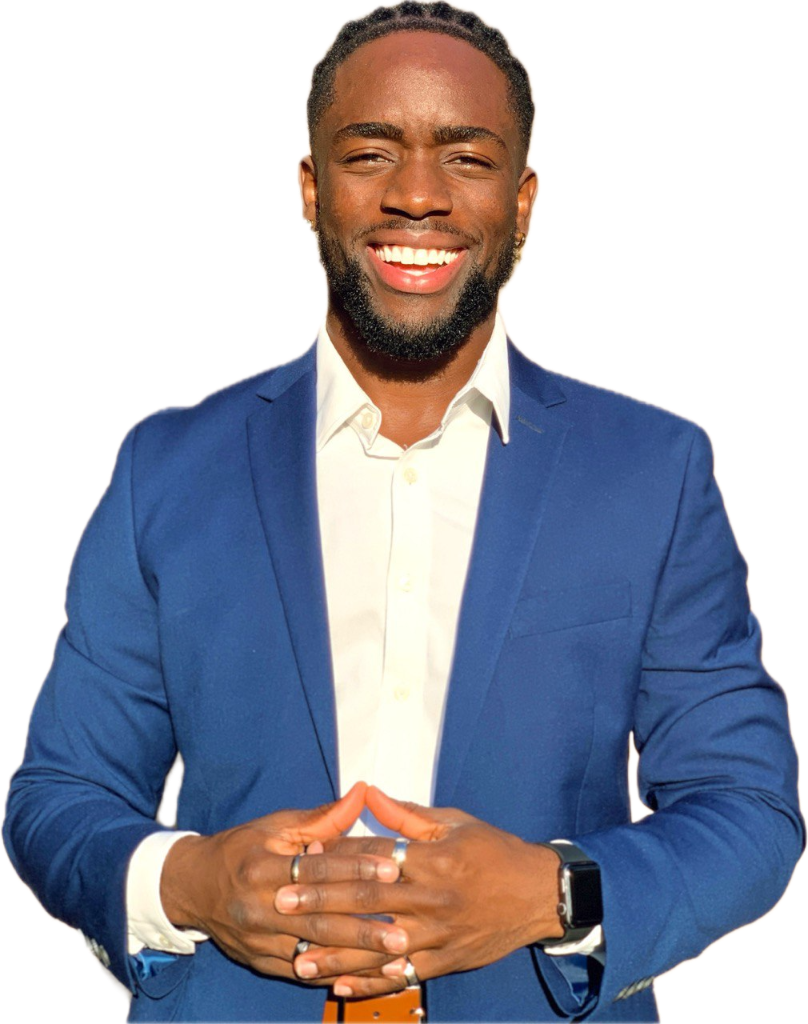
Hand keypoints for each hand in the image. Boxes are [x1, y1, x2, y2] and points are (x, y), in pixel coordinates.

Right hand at [160, 782, 408, 983]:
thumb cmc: (239, 850)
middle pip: (319, 920)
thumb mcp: (275, 826)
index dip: (355, 869)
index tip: (391, 870)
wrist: (191, 888)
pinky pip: (303, 973)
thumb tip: (362, 793)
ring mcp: (259, 940)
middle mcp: (259, 908)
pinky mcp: (261, 962)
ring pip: (314, 953)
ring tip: (394, 959)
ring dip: (356, 958)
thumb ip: (322, 817)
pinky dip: (336, 974)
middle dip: (363, 929)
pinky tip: (366, 976)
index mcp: (262, 867)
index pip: (316, 870)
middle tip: (402, 933)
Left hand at [274, 786, 563, 997]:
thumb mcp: (453, 822)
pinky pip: (400, 977)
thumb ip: (405, 815)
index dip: (335, 856)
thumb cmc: (493, 850)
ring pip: (377, 948)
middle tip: (282, 901)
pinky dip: (368, 984)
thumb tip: (366, 793)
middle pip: (366, 902)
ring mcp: (436, 935)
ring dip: (335, 952)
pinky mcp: (443, 962)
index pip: (373, 858)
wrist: (539, 894)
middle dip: (321, 902)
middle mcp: (431, 899)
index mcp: (431, 859)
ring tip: (297, 956)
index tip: (302, 856)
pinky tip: (338, 985)